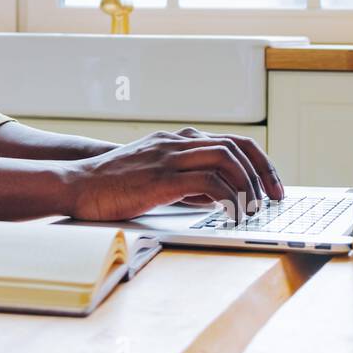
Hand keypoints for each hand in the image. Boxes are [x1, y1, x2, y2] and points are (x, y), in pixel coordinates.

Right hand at [62, 128, 283, 222]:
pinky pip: (208, 182)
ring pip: (226, 159)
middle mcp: (175, 142)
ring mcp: (168, 157)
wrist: (76, 184)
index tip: (271, 185)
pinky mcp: (161, 178)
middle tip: (276, 197)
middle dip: (263, 172)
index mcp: (175, 139)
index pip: (230, 140)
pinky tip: (233, 214)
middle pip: (236, 145)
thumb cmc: (111, 186)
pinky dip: (229, 198)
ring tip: (256, 208)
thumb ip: (184, 180)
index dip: (258, 161)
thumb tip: (216, 197)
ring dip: (249, 185)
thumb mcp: (153, 176)